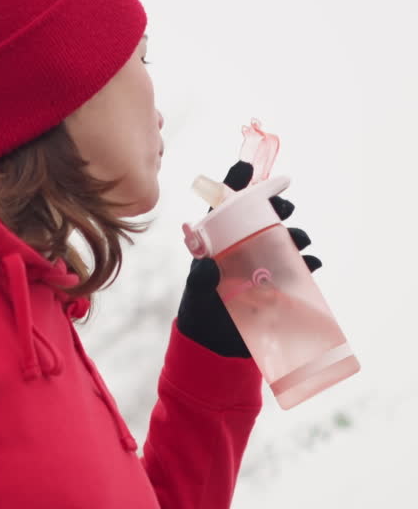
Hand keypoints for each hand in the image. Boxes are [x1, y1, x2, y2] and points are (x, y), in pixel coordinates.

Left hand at [176, 160, 322, 357]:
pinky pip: (295, 267)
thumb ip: (200, 281)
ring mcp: (262, 263)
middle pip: (260, 217)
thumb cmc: (201, 310)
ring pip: (281, 239)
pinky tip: (312, 263)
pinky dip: (306, 263)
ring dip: (295, 234)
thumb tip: (208, 268)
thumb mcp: (197, 295)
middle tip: (284, 207)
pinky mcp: (277, 283)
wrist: (214, 341)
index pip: (225, 207)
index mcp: (218, 242)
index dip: (234, 184)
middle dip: (275, 207)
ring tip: (301, 239)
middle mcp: (242, 247)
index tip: (244, 167)